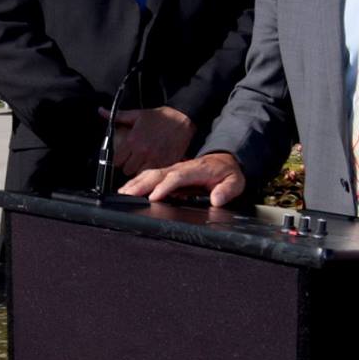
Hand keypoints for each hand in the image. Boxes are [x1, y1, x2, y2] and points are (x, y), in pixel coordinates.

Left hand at [97, 105, 195, 175]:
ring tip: (143, 165)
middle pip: (127, 170)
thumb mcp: (137, 114)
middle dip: (128, 167)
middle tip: (133, 162)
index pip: (117, 161)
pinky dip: (153, 172)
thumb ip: (117, 116)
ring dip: (140, 171)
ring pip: (140, 175)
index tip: (122, 158)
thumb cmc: (161, 116)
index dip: (118, 160)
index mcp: (133, 140)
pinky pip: (155, 174)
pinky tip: (154, 166)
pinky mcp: (167, 163)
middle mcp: (142, 151)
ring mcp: (155, 159)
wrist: (183, 117)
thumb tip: (101, 111)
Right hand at [121, 151, 245, 205]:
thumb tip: (217, 199)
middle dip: (142, 184)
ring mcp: (174, 169)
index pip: (178, 177)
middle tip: (127, 195)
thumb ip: (227, 190)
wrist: (225, 160)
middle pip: (158, 174)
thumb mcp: (235, 182)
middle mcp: (181, 167)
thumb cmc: (228, 172)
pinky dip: (137, 181)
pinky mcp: (169, 173)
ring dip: (136, 183)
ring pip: (151, 174)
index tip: (154, 197)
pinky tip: (128, 190)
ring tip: (122, 194)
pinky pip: (151, 176)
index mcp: (197, 169)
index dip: (165, 187)